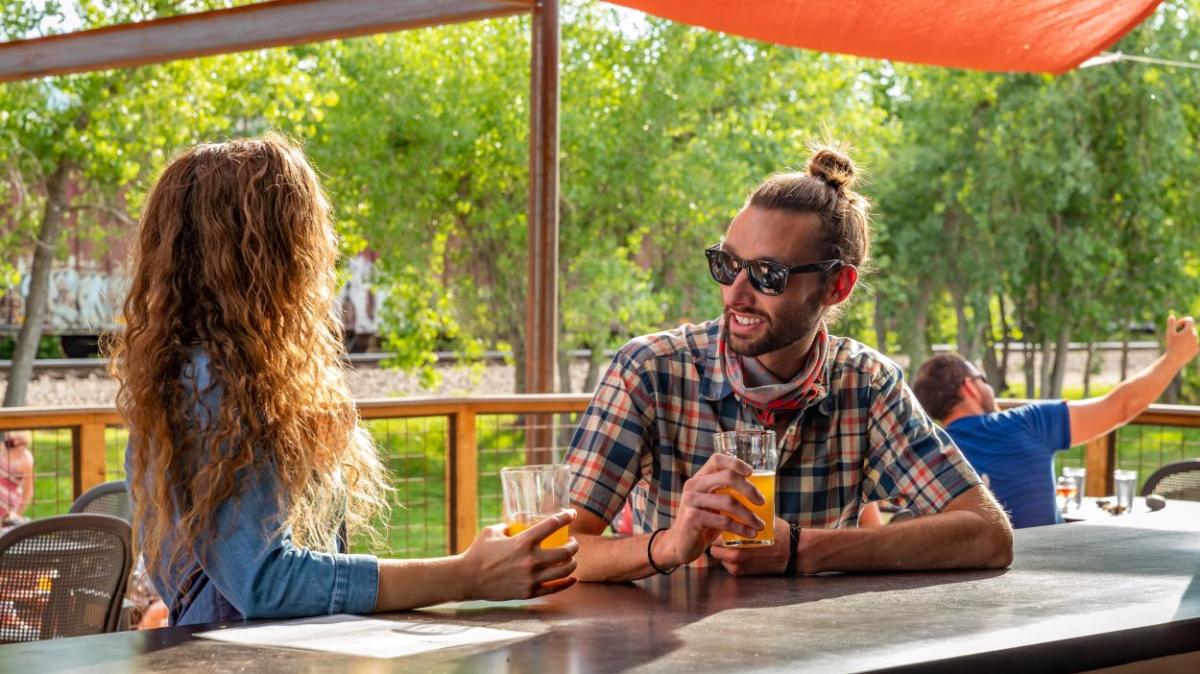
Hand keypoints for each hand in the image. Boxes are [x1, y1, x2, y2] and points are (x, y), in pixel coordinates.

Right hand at [459, 509, 578, 600]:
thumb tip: (518, 523)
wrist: (467, 578)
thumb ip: (508, 526)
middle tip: (573, 542)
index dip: (566, 516)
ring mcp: (531, 578)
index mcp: (523, 541)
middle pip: (566, 551)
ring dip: (572, 562)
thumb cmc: (478, 553)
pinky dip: (567, 582)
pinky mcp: (529, 592)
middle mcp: (531, 560)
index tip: (572, 514)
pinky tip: (572, 577)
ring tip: (571, 558)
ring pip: (564, 570)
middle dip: (574, 545)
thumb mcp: (492, 531)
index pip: (552, 524)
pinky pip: (555, 588)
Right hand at [657, 453, 764, 567]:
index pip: (717, 459)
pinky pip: (723, 521)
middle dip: (749, 489)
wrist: (681, 544)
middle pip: (727, 477)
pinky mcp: (692, 518)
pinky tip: (749, 533)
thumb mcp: (714, 504)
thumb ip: (727, 494)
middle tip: (761, 502)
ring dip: (749, 515)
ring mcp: (691, 500)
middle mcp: (693, 485)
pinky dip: (740, 528)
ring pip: (728, 501)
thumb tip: (759, 493)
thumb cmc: (704, 522)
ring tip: (759, 525)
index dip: (736, 463)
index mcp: (700, 477)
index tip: (751, 473)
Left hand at [709, 516, 790, 575]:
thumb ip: (743, 515)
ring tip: (731, 543)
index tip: (718, 522)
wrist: (794, 552)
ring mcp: (737, 566)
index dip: (715, 526)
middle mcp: (735, 555)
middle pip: (713, 546)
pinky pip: (726, 565)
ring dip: (722, 550)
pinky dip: (729, 559)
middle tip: (722, 534)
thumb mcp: (760, 518)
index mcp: (738, 540)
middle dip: (716, 540)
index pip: (715, 531)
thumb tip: (731, 505)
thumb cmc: (779, 533)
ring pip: (718, 557)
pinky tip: (740, 551)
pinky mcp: (741, 574)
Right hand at [1165, 314, 1198, 366]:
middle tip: (1176, 335)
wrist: (1175, 359)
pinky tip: (1183, 347)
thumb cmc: (1171, 345)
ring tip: (1179, 342)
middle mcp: (1195, 335)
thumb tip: (1172, 316)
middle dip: (1183, 329)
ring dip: (1186, 336)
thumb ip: (1171, 324)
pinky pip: (1195, 343)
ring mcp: (1197, 342)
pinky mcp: (1197, 349)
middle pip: (1190, 328)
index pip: (1189, 320)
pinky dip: (1190, 343)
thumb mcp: (1169, 333)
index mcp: (1189, 330)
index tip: (1177, 326)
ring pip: (1192, 336)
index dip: (1182, 321)